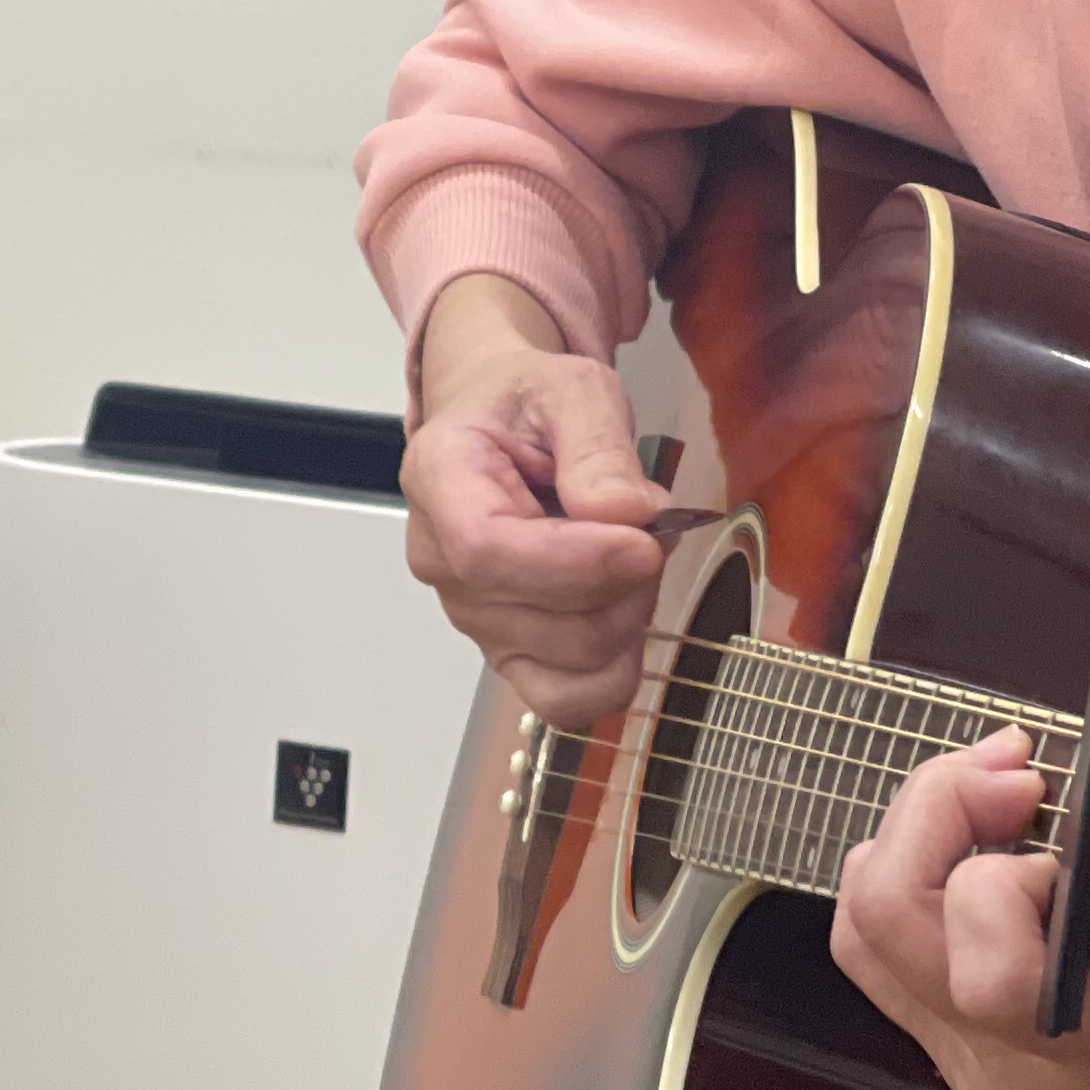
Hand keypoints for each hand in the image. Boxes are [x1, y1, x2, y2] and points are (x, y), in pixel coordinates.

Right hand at [401, 273, 674, 726]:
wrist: (504, 424)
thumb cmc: (526, 407)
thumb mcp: (573, 390)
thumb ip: (599, 448)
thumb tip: (626, 515)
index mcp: (439, 478)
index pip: (487, 549)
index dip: (575, 563)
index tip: (644, 543)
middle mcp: (439, 559)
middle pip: (541, 619)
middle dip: (625, 583)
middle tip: (650, 527)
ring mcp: (470, 616)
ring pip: (569, 663)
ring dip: (627, 617)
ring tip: (627, 558)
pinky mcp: (507, 653)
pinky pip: (567, 699)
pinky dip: (615, 665)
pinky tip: (619, 607)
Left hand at [829, 730, 1089, 1089]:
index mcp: (1082, 1055)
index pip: (988, 973)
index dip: (1008, 874)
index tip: (1057, 815)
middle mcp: (1000, 1065)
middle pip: (881, 923)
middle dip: (930, 810)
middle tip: (1008, 768)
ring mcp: (968, 1060)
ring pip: (865, 933)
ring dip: (909, 836)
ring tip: (984, 796)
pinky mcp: (961, 1051)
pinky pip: (889, 952)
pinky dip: (918, 875)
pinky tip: (982, 848)